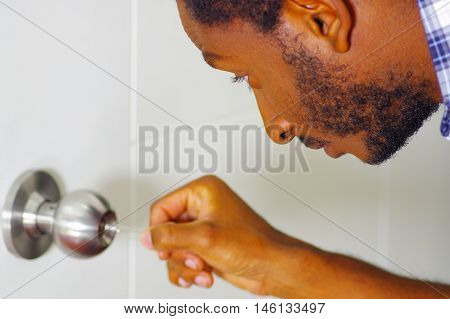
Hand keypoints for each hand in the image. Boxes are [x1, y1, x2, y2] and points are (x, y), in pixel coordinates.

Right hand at [140, 175, 306, 295]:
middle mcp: (202, 206)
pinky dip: (189, 271)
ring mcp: (203, 228)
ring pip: (173, 249)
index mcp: (202, 191)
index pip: (161, 208)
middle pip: (166, 231)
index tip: (164, 249)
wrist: (273, 268)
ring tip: (202, 269)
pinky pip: (183, 259)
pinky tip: (202, 276)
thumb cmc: (254, 245)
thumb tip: (147, 236)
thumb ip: (170, 237)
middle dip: (178, 252)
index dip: (160, 231)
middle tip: (195, 258)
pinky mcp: (205, 246)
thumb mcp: (204, 238)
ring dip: (185, 265)